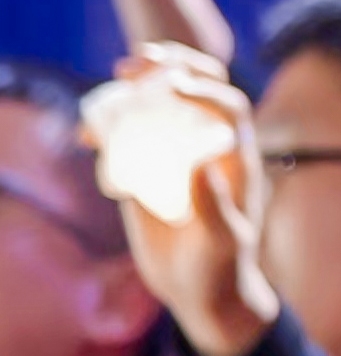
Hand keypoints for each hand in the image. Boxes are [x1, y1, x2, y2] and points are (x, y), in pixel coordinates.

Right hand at [88, 47, 276, 355]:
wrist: (202, 294)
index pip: (229, 107)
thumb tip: (202, 165)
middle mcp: (208, 149)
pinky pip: (128, 140)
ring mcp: (175, 158)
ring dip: (139, 87)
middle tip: (138, 61)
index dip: (206, 89)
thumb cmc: (223, 269)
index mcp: (236, 159)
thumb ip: (216, 206)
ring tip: (117, 77)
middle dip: (173, 66)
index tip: (177, 85)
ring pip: (160, 108)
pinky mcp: (147, 174)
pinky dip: (110, 127)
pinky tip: (89, 132)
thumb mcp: (224, 242)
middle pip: (198, 91)